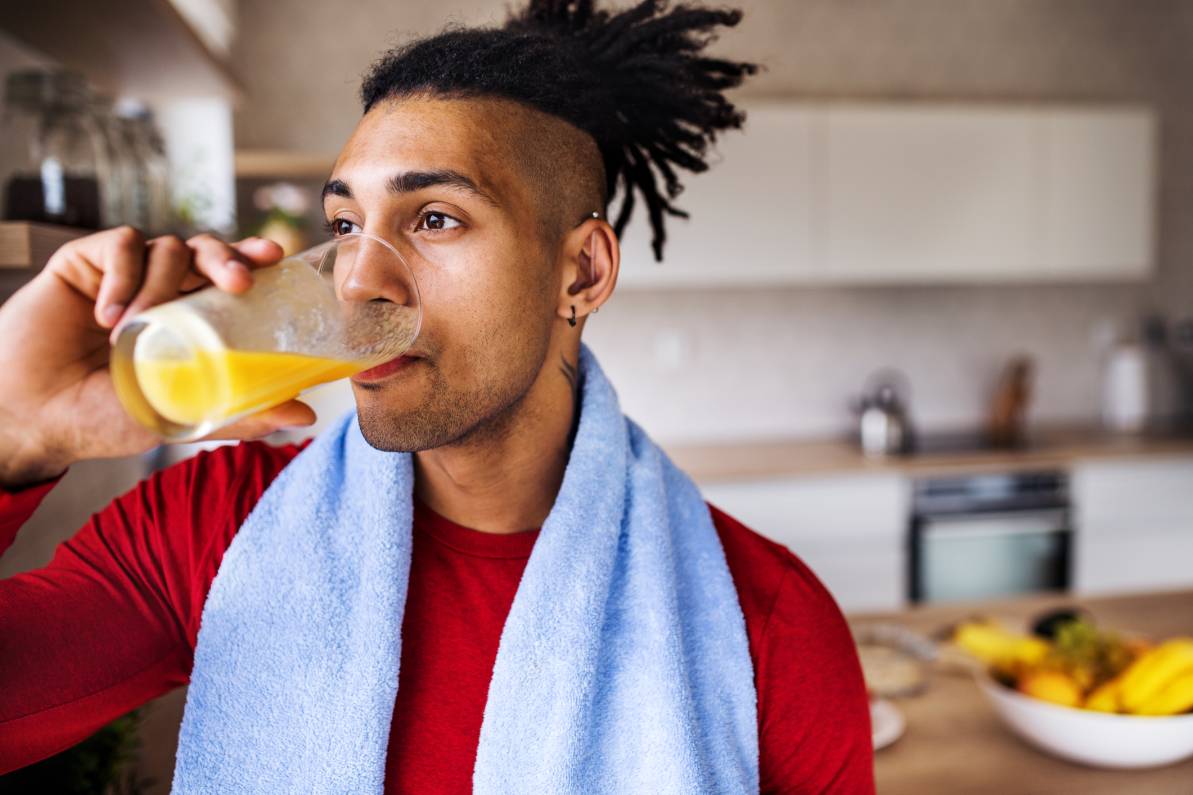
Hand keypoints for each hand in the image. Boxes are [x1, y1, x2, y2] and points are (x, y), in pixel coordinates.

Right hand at [0, 227, 316, 488]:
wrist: (33, 416)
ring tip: (137, 327)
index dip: (254, 259)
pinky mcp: (85, 263)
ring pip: (167, 247)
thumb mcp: (181, 415)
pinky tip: (107, 316)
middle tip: (239, 282)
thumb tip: (306, 417)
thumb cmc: (105, 418)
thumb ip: (241, 413)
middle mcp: (162, 289)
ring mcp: (125, 274)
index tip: (276, 256)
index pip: (231, 276)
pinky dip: (123, 276)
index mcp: (190, 316)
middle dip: (228, 257)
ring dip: (161, 285)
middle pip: (207, 249)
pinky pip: (121, 245)